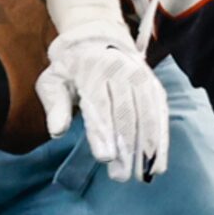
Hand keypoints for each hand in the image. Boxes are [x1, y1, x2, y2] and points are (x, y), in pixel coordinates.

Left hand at [39, 22, 171, 182]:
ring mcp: (142, 78)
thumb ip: (55, 106)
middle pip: (126, 113)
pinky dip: (161, 140)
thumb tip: (57, 131)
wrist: (97, 38)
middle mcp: (122, 72)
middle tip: (121, 176)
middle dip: (126, 146)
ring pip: (148, 115)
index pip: (100, 104)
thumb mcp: (53, 81)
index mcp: (94, 70)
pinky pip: (160, 114)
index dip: (103, 131)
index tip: (105, 158)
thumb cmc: (70, 69)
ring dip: (147, 147)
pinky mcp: (154, 86)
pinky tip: (158, 163)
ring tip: (144, 175)